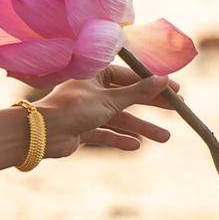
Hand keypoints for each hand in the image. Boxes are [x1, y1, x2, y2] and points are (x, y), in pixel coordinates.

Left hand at [35, 65, 179, 159]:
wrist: (42, 133)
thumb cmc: (74, 108)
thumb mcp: (111, 99)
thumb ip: (138, 91)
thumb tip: (164, 79)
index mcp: (95, 74)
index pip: (130, 76)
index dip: (153, 83)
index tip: (174, 90)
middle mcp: (91, 90)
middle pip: (128, 96)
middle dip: (151, 105)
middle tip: (176, 110)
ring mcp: (86, 111)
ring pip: (119, 118)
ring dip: (141, 127)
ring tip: (164, 138)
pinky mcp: (82, 129)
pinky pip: (106, 133)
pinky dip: (119, 139)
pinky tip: (136, 146)